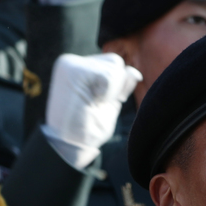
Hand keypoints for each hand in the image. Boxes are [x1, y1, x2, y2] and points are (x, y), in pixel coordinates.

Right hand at [42, 52, 141, 169]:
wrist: (70, 144)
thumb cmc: (88, 129)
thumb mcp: (110, 104)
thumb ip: (120, 85)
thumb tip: (134, 72)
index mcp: (80, 68)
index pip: (112, 64)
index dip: (117, 87)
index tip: (100, 103)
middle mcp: (74, 62)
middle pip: (115, 61)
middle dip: (116, 87)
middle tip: (97, 104)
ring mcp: (72, 64)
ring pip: (115, 66)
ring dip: (112, 91)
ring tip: (93, 103)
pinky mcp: (74, 70)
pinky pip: (109, 76)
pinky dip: (108, 92)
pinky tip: (94, 101)